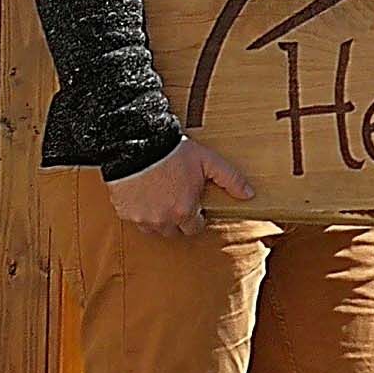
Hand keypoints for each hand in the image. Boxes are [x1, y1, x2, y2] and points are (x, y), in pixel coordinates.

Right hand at [106, 136, 255, 237]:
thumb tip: (249, 194)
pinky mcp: (124, 212)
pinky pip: (134, 218)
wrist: (136, 142)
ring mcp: (142, 218)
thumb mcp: (207, 161)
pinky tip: (142, 192)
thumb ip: (230, 179)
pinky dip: (138, 210)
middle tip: (175, 197)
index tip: (192, 203)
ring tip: (159, 196)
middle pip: (173, 230)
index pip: (194, 228)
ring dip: (157, 218)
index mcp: (185, 212)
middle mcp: (163, 220)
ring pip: (153, 228)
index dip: (195, 216)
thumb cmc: (173, 151)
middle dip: (177, 218)